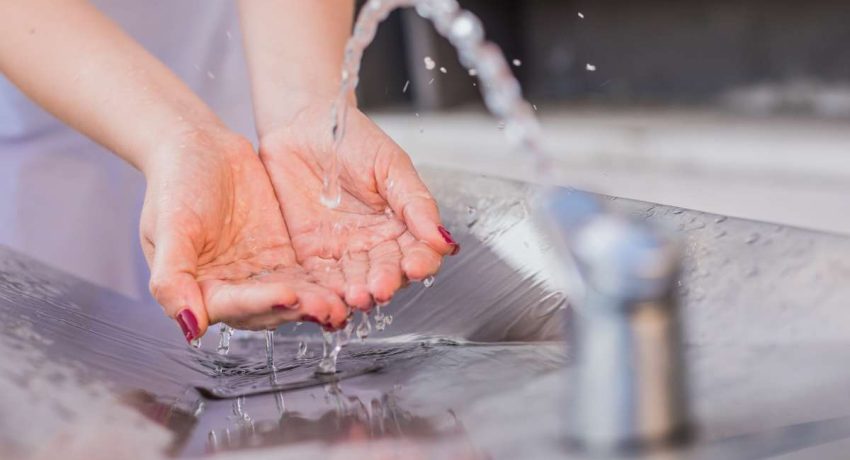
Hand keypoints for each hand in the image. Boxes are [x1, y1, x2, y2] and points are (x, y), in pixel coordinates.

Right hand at [139, 128, 348, 340]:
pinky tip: (346, 286)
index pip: (233, 306)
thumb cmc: (174, 182)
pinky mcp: (282, 256)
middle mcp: (231, 288)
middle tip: (329, 308)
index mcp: (199, 288)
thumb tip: (188, 325)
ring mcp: (259, 273)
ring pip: (291, 296)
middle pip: (268, 308)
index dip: (260, 303)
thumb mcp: (167, 226)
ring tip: (342, 304)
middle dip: (298, 309)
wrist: (199, 145)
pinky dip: (324, 283)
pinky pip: (306, 275)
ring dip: (315, 302)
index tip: (287, 295)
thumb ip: (171, 277)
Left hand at [258, 105, 459, 310]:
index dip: (420, 262)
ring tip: (356, 297)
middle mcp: (374, 242)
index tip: (416, 267)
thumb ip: (415, 202)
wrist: (301, 123)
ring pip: (355, 280)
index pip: (418, 251)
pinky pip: (319, 278)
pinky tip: (330, 301)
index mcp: (401, 223)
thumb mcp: (390, 164)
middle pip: (386, 272)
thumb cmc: (350, 138)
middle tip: (380, 288)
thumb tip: (443, 238)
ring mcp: (342, 250)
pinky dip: (324, 292)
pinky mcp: (310, 252)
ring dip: (356, 293)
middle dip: (385, 282)